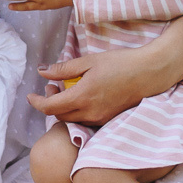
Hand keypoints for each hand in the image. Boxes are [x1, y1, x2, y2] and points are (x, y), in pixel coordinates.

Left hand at [27, 23, 182, 123]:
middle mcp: (91, 112)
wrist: (151, 72)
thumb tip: (42, 71)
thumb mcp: (89, 61)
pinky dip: (78, 112)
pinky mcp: (109, 119)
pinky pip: (86, 120)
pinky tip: (82, 97)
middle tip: (52, 86)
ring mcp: (101, 118)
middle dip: (50, 103)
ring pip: (73, 120)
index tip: (31, 95)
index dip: (37, 102)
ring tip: (66, 89)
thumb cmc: (121, 63)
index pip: (50, 107)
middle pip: (60, 117)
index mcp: (83, 96)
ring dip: (64, 108)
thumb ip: (64, 68)